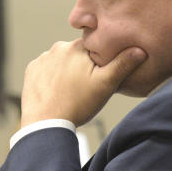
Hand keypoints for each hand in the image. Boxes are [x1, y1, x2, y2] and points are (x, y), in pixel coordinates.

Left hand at [19, 39, 145, 127]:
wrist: (45, 123)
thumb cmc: (77, 105)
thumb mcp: (106, 85)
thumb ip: (122, 65)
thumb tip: (140, 49)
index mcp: (78, 47)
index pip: (95, 46)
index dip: (100, 61)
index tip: (100, 75)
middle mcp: (58, 47)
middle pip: (78, 54)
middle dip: (83, 66)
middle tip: (86, 87)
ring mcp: (42, 58)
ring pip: (62, 61)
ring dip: (67, 71)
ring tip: (71, 92)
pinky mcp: (32, 70)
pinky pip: (46, 69)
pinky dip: (52, 77)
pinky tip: (57, 91)